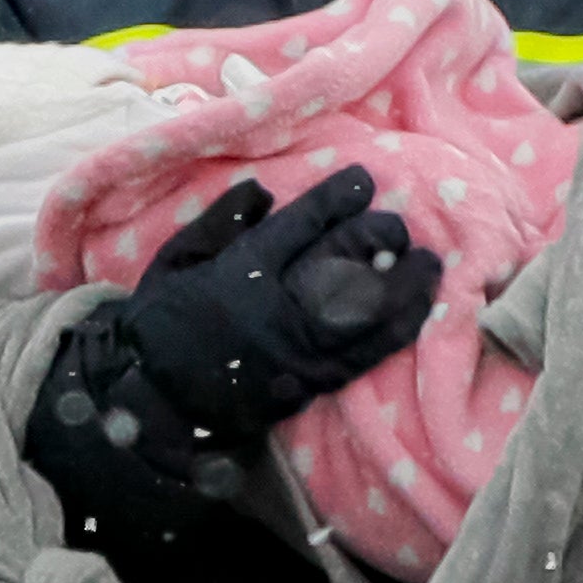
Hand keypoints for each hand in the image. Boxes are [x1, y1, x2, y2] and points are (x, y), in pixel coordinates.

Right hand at [117, 166, 443, 442]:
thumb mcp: (175, 261)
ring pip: (362, 313)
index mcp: (238, 275)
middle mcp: (274, 312)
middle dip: (375, 238)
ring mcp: (295, 353)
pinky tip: (418, 311)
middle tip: (399, 223)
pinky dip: (395, 331)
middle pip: (339, 265)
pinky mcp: (308, 385)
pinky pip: (362, 357)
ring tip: (430, 263)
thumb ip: (218, 222)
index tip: (362, 180)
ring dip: (401, 286)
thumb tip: (263, 190)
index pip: (298, 228)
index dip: (334, 201)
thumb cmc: (160, 324)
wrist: (152, 401)